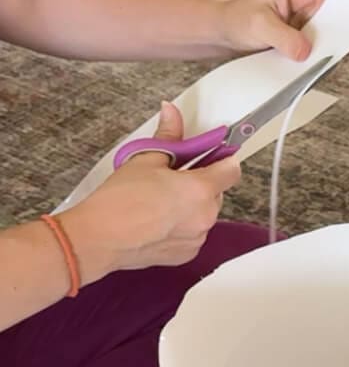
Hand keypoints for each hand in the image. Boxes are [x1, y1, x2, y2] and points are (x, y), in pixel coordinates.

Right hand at [62, 103, 241, 281]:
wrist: (98, 238)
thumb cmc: (119, 200)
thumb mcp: (145, 159)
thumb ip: (167, 135)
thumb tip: (172, 112)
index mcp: (200, 189)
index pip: (232, 170)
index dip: (222, 160)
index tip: (210, 157)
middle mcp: (205, 216)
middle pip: (216, 192)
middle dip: (200, 183)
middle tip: (172, 179)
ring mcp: (197, 238)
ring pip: (204, 214)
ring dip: (191, 206)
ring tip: (160, 203)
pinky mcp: (186, 254)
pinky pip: (193, 234)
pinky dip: (181, 227)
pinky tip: (157, 222)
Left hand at [217, 0, 348, 62]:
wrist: (230, 36)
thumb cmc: (239, 20)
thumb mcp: (257, 26)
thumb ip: (282, 37)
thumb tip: (304, 50)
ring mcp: (313, 17)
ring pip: (339, 19)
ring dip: (344, 28)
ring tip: (347, 35)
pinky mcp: (313, 35)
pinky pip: (330, 39)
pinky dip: (333, 46)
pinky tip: (330, 52)